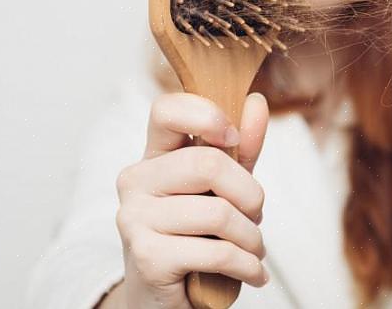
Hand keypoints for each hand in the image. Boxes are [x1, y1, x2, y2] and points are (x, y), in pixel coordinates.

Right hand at [114, 92, 269, 308]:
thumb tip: (256, 102)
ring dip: (251, 238)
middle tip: (255, 215)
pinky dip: (246, 265)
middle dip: (249, 195)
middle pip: (207, 164)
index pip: (165, 110)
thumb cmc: (195, 236)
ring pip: (217, 213)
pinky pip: (216, 253)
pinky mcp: (146, 256)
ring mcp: (135, 218)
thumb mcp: (222, 188)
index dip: (206, 115)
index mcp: (153, 156)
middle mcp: (135, 181)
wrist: (164, 299)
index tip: (232, 137)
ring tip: (253, 250)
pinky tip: (251, 273)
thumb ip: (240, 149)